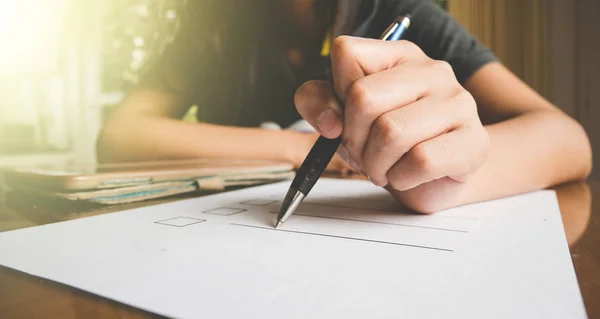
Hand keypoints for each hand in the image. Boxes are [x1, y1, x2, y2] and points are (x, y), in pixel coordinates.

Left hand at [294, 36, 489, 212]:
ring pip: (391, 132)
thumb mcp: (344, 119)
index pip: (346, 54)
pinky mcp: (474, 141)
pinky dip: (401, 178)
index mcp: (398, 55)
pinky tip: (405, 176)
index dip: (335, 96)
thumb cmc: (387, 142)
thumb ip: (319, 104)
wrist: (434, 179)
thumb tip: (329, 122)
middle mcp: (432, 70)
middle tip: (363, 154)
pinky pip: (421, 160)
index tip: (348, 119)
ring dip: (374, 164)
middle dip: (352, 139)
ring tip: (382, 168)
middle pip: (363, 97)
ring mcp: (458, 103)